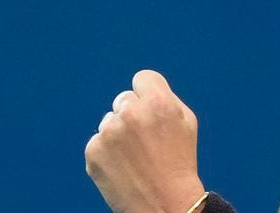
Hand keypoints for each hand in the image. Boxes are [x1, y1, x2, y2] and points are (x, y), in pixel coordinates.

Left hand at [85, 70, 205, 212]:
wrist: (164, 201)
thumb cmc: (179, 160)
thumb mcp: (186, 122)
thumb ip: (166, 98)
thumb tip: (144, 89)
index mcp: (158, 102)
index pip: (143, 78)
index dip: (148, 92)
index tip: (150, 107)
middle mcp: (132, 113)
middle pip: (124, 98)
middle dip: (133, 113)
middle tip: (145, 138)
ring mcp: (110, 132)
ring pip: (109, 120)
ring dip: (119, 132)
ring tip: (135, 155)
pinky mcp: (93, 151)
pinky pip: (98, 140)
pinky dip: (107, 151)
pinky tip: (123, 165)